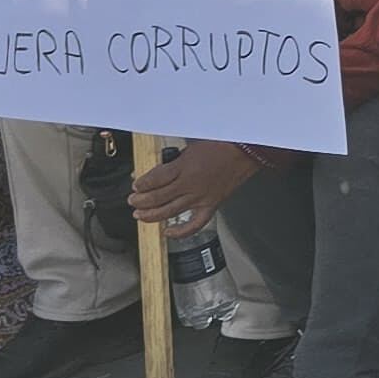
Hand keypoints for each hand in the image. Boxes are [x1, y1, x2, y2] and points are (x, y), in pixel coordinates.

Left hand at [128, 141, 258, 227]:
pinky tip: (168, 232)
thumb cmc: (221, 145)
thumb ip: (173, 160)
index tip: (136, 185)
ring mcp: (200, 198)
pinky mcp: (211, 205)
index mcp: (184, 168)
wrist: (246, 152)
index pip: (154, 180)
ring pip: (169, 212)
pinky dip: (180, 232)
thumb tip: (158, 170)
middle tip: (133, 200)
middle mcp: (190, 185)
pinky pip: (194, 224)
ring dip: (151, 215)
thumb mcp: (191, 146)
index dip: (141, 184)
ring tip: (140, 215)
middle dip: (140, 201)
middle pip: (157, 198)